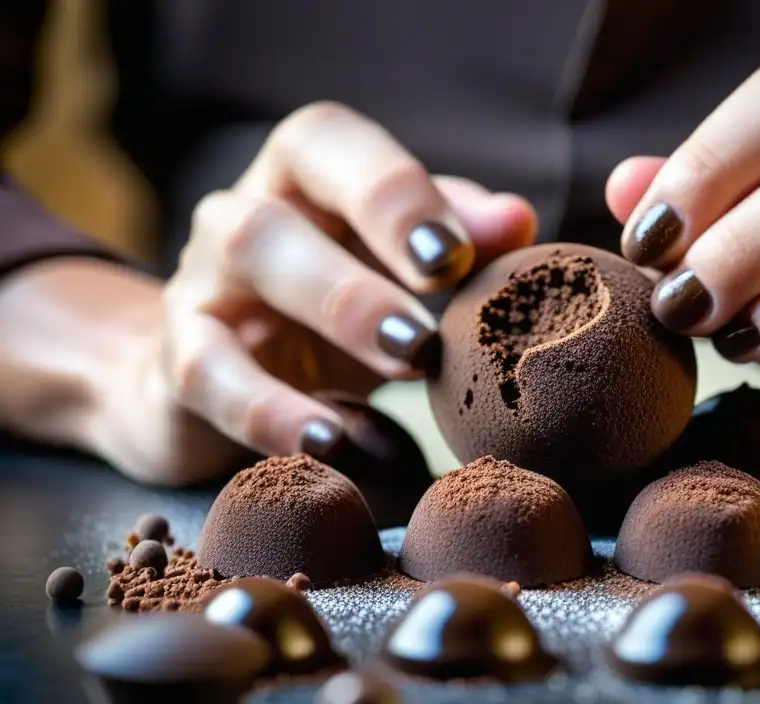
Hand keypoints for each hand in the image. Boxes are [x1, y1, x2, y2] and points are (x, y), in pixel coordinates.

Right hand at [95, 102, 535, 482]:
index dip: (395, 194)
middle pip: (280, 207)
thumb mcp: (395, 271)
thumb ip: (453, 242)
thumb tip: (515, 220)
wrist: (220, 378)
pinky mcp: (179, 363)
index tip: (459, 255)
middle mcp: (242, 212)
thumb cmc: (332, 310)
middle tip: (434, 325)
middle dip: (366, 259)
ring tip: (408, 361)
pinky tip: (331, 440)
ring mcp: (202, 284)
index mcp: (302, 177)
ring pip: (243, 260)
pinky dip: (269, 409)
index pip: (332, 143)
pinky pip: (207, 373)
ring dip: (334, 307)